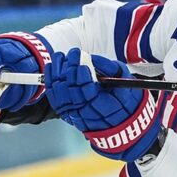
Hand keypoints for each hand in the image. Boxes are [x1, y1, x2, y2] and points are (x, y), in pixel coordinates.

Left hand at [44, 48, 165, 161]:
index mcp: (107, 107)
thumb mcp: (125, 81)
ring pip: (61, 96)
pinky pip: (56, 100)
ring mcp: (78, 117)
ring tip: (61, 57)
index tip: (79, 56)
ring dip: (58, 74)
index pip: (88, 90)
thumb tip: (92, 58)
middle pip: (72, 92)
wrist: (122, 123)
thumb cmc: (126, 99)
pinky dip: (51, 83)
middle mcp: (90, 115)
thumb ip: (110, 69)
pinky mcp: (69, 115)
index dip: (81, 73)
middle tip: (71, 54)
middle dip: (69, 69)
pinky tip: (52, 68)